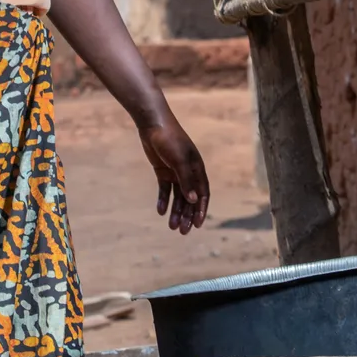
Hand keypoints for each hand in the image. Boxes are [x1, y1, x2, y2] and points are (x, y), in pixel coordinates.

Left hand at [139, 119, 208, 233]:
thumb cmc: (170, 140)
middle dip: (187, 215)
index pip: (203, 194)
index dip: (201, 210)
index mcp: (197, 169)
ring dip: (176, 211)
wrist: (153, 124)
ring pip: (178, 196)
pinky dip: (164, 200)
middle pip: (190, 198)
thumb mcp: (179, 160)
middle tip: (182, 231)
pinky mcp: (163, 170)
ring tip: (172, 226)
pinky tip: (161, 211)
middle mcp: (188, 172)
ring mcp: (175, 172)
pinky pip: (165, 189)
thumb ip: (186, 180)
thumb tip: (194, 200)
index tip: (197, 225)